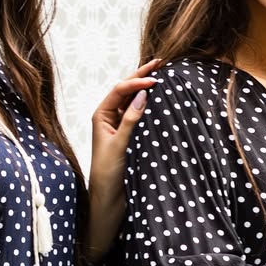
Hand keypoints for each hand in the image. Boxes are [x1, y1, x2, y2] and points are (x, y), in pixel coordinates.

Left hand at [86, 59, 159, 259]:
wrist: (108, 202)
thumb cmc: (108, 176)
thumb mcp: (119, 146)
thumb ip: (130, 120)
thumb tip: (143, 94)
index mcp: (101, 116)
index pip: (119, 91)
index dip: (136, 82)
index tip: (155, 79)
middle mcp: (110, 118)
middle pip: (127, 91)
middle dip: (142, 76)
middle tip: (161, 62)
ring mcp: (121, 127)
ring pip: (136, 101)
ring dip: (148, 88)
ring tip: (164, 74)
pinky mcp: (131, 137)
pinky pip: (142, 116)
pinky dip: (152, 105)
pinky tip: (163, 98)